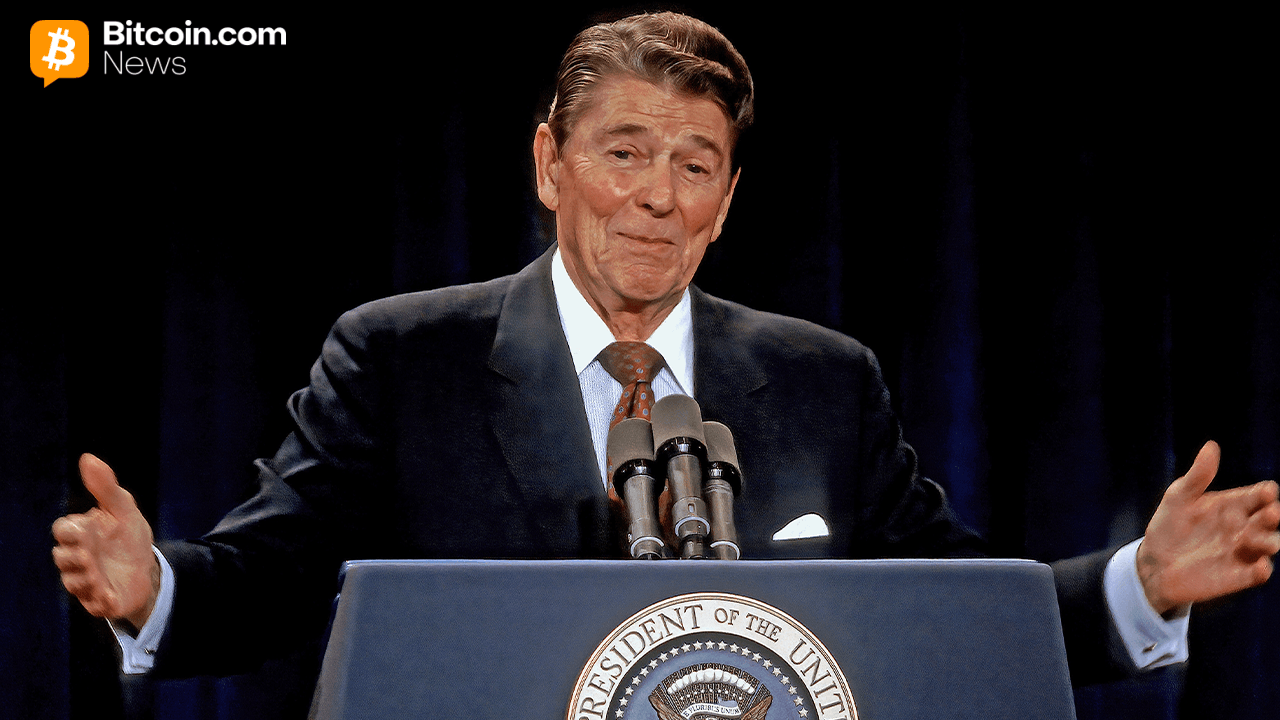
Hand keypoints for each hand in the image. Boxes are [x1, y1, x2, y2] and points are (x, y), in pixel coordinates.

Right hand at [51, 454, 159, 629]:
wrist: (149, 567)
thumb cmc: (129, 536)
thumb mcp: (123, 509)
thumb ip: (105, 486)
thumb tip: (87, 457)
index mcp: (81, 534)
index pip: (62, 530)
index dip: (70, 530)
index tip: (87, 526)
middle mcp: (78, 558)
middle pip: (62, 557)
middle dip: (74, 555)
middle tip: (89, 553)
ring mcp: (86, 581)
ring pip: (73, 582)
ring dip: (84, 578)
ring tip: (99, 575)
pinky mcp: (99, 601)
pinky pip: (92, 604)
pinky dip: (99, 599)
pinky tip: (108, 593)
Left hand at [1137, 441, 1279, 614]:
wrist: (1153, 564)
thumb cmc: (1169, 526)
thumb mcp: (1178, 498)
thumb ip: (1197, 476)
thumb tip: (1211, 445)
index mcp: (1234, 504)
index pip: (1258, 495)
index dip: (1265, 493)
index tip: (1267, 492)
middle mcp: (1244, 527)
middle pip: (1268, 519)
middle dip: (1271, 515)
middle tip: (1269, 512)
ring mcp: (1243, 552)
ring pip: (1268, 544)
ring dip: (1268, 541)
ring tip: (1253, 538)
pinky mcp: (1238, 576)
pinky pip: (1257, 574)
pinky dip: (1261, 571)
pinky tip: (1259, 567)